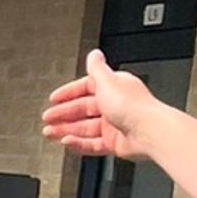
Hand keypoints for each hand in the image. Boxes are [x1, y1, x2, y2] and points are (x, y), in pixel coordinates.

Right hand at [42, 49, 164, 161]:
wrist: (148, 132)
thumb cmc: (132, 106)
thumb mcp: (108, 80)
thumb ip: (97, 68)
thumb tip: (94, 53)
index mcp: (114, 87)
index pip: (87, 87)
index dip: (69, 93)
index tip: (54, 98)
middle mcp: (115, 105)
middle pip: (83, 109)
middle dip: (63, 113)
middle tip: (48, 117)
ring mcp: (115, 125)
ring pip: (85, 128)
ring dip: (66, 129)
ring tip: (50, 132)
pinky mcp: (115, 143)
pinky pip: (92, 144)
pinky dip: (78, 143)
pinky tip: (67, 142)